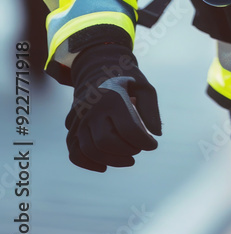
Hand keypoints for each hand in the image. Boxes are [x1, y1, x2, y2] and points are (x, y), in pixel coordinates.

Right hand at [65, 43, 161, 171]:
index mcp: (112, 96)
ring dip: (111, 160)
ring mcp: (78, 117)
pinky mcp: (72, 126)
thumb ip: (151, 110)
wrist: (97, 67)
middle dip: (126, 151)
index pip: (129, 129)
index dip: (144, 142)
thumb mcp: (143, 86)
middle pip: (105, 142)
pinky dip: (88, 163)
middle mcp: (91, 108)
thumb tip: (156, 135)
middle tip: (138, 148)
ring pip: (89, 150)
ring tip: (127, 158)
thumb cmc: (125, 79)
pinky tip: (104, 165)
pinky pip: (74, 152)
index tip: (153, 144)